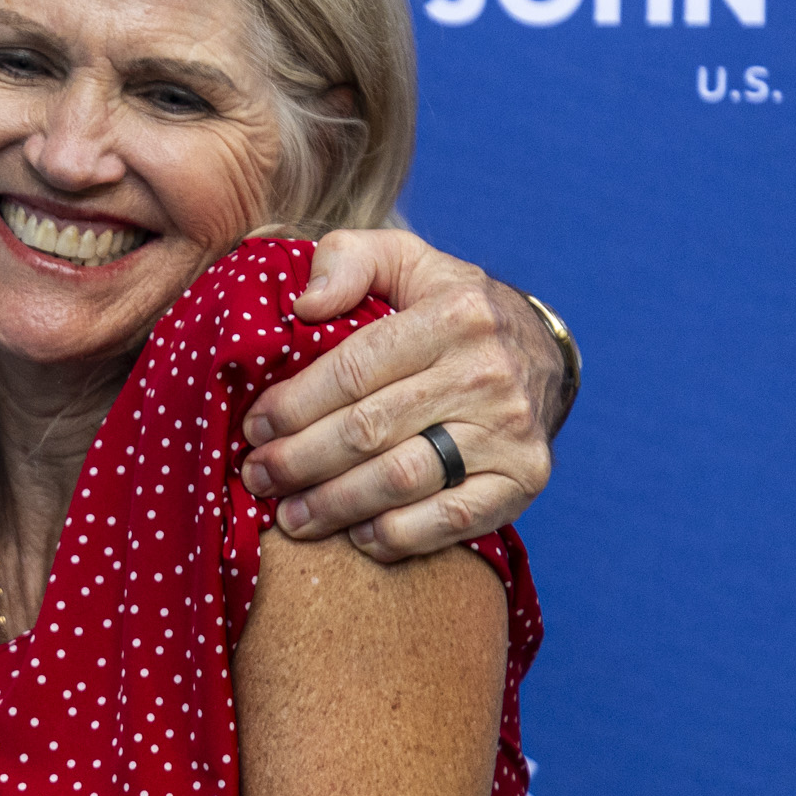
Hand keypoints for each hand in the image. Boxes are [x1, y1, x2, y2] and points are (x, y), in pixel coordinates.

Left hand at [241, 229, 560, 561]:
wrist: (542, 352)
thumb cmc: (449, 307)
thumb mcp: (405, 259)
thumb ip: (349, 260)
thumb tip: (305, 304)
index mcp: (454, 314)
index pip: (354, 369)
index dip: (294, 405)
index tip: (253, 429)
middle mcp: (486, 373)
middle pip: (369, 430)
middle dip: (300, 460)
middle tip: (258, 477)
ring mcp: (510, 430)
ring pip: (402, 479)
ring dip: (335, 505)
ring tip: (290, 516)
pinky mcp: (525, 477)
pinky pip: (452, 518)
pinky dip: (398, 535)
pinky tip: (358, 536)